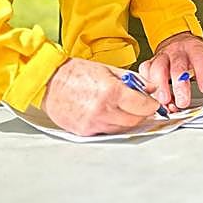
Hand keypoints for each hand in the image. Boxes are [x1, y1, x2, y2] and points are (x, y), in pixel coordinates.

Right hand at [41, 57, 161, 135]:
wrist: (49, 82)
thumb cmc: (75, 73)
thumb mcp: (108, 69)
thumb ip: (133, 80)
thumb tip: (151, 88)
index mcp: (111, 91)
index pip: (143, 106)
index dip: (151, 105)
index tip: (153, 103)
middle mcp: (103, 110)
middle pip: (135, 120)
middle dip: (141, 114)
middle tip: (140, 106)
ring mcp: (93, 123)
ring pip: (122, 128)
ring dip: (127, 120)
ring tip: (121, 107)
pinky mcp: (85, 132)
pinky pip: (107, 132)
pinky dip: (112, 125)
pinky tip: (108, 114)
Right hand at [141, 32, 202, 109]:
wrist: (177, 42)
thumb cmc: (194, 54)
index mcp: (194, 49)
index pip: (199, 58)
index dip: (202, 73)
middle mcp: (177, 52)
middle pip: (177, 67)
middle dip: (180, 86)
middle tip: (183, 102)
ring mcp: (162, 56)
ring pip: (158, 69)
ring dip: (161, 87)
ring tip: (166, 101)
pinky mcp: (150, 63)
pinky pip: (145, 72)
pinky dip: (147, 85)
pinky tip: (152, 95)